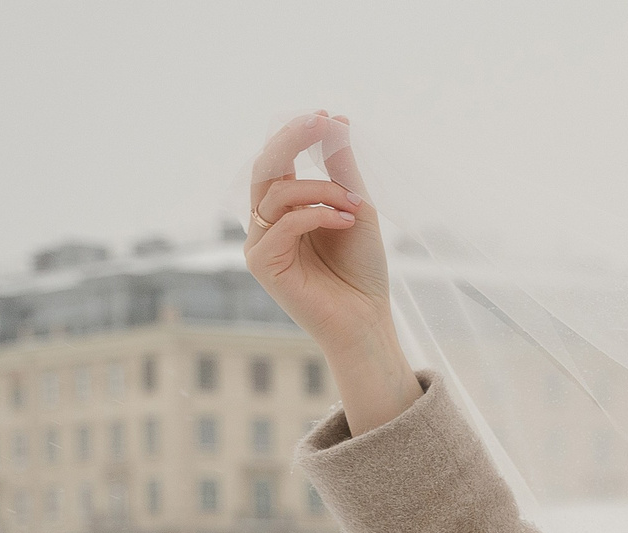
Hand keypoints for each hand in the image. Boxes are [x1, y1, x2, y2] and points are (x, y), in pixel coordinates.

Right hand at [243, 111, 416, 432]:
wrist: (367, 321)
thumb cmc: (362, 272)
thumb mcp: (356, 208)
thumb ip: (341, 169)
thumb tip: (335, 120)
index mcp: (285, 210)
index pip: (279, 162)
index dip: (296, 135)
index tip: (325, 116)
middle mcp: (267, 223)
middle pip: (265, 168)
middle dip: (292, 139)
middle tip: (321, 121)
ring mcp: (260, 243)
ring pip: (277, 193)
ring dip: (321, 190)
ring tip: (354, 206)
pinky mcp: (262, 263)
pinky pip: (283, 223)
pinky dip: (317, 215)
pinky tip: (344, 221)